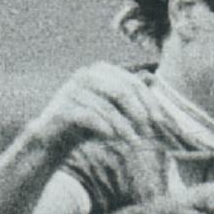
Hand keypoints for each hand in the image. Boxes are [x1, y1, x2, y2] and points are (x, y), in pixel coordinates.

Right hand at [25, 62, 151, 160]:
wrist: (53, 139)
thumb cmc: (86, 123)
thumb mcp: (111, 107)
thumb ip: (128, 93)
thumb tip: (152, 77)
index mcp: (100, 71)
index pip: (132, 82)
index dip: (149, 102)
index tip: (161, 121)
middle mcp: (85, 75)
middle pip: (121, 91)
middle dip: (139, 113)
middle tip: (150, 132)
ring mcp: (71, 90)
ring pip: (107, 106)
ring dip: (124, 127)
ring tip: (135, 143)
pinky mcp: (62, 109)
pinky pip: (89, 117)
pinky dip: (104, 128)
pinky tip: (112, 138)